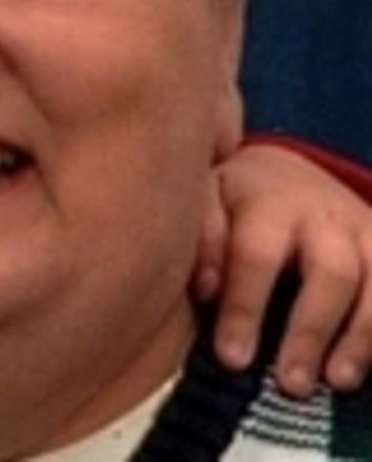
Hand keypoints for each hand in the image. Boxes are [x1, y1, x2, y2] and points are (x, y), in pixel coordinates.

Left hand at [195, 142, 371, 396]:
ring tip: (337, 382)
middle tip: (291, 385)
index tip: (231, 359)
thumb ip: (203, 238)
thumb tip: (207, 290)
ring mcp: (364, 231)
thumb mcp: (208, 199)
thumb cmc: (237, 200)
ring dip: (360, 338)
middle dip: (311, 330)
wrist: (285, 173)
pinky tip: (367, 367)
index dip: (245, 308)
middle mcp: (325, 216)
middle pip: (331, 272)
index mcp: (270, 201)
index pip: (258, 255)